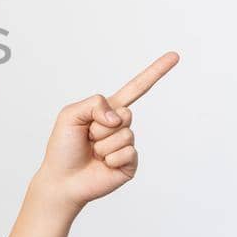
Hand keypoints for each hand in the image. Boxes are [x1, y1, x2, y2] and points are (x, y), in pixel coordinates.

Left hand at [35, 52, 178, 208]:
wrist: (62, 180)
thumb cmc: (62, 147)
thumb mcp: (69, 115)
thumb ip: (93, 105)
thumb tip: (118, 117)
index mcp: (107, 111)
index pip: (136, 89)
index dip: (155, 72)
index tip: (175, 56)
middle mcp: (120, 126)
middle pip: (125, 113)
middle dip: (100, 126)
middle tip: (87, 138)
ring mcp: (127, 144)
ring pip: (124, 134)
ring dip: (102, 144)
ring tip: (92, 153)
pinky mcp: (130, 163)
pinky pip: (127, 153)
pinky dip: (110, 159)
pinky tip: (102, 165)